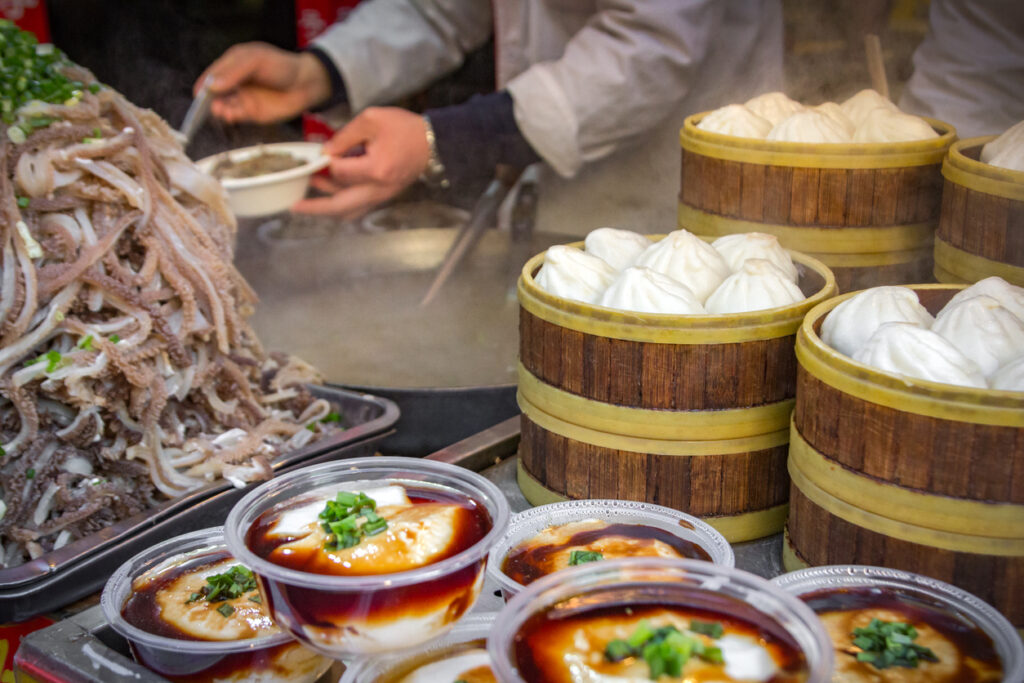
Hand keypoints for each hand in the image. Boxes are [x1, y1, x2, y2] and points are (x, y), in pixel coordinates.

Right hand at [196, 42, 330, 123]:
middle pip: (213, 92)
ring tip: (220, 110)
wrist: (305, 84)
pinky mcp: (250, 113)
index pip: (211, 75)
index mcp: (231, 64)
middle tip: (206, 106)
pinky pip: (234, 116)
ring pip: (222, 105)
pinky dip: (229, 116)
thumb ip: (234, 71)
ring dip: (217, 109)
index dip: (203, 84)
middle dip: (207, 100)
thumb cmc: (282, 66)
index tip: (199, 94)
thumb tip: (212, 86)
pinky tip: (229, 115)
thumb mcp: (256, 60)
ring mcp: (241, 98)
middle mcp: (233, 82)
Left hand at [293, 107, 431, 217]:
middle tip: (294, 205)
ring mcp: (382, 196)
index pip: (339, 172)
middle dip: (315, 208)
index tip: (319, 153)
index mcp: (375, 170)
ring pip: (349, 211)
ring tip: (308, 198)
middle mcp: (378, 189)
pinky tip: (330, 196)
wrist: (434, 143)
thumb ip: (345, 136)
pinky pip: (358, 208)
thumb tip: (326, 153)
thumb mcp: (372, 119)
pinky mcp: (384, 197)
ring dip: (327, 207)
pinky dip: (341, 205)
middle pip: (340, 206)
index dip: (326, 163)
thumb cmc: (404, 128)